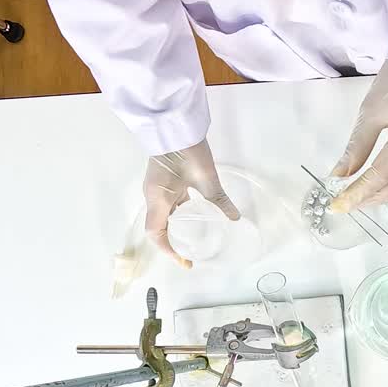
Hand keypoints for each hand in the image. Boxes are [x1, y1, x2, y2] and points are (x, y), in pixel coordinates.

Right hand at [143, 140, 240, 267]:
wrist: (174, 125)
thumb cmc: (187, 152)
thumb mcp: (206, 179)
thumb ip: (219, 200)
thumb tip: (234, 218)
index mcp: (158, 199)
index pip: (156, 233)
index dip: (168, 250)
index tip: (184, 261)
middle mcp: (153, 196)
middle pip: (158, 226)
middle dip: (172, 243)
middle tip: (189, 253)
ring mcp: (157, 188)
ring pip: (163, 215)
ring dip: (175, 228)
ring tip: (193, 238)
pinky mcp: (164, 180)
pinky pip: (168, 203)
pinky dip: (179, 213)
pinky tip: (195, 215)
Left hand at [329, 60, 387, 212]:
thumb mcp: (371, 112)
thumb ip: (355, 149)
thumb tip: (338, 176)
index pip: (382, 174)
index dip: (358, 192)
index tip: (339, 204)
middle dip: (369, 199)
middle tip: (345, 204)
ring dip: (382, 196)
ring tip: (359, 198)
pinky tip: (379, 187)